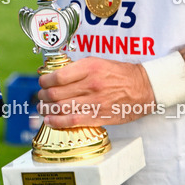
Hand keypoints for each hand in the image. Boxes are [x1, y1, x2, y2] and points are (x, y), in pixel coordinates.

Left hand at [37, 57, 153, 127]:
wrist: (143, 88)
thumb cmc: (121, 74)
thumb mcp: (99, 62)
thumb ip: (78, 68)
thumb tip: (57, 75)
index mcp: (90, 68)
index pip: (58, 77)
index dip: (45, 81)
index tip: (42, 82)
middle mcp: (91, 84)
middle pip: (56, 94)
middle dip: (44, 96)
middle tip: (41, 96)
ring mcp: (94, 102)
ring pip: (61, 108)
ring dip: (47, 109)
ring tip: (43, 108)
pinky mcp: (98, 116)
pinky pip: (72, 121)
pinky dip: (57, 122)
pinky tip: (50, 120)